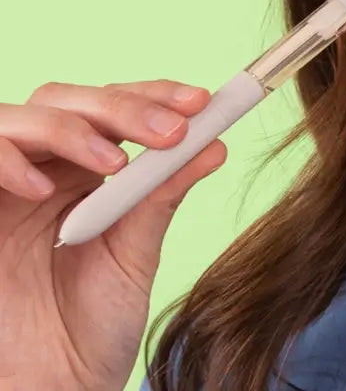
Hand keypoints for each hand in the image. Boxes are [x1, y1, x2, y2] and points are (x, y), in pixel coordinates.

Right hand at [0, 79, 226, 390]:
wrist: (52, 389)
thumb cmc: (91, 326)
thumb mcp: (135, 252)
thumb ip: (163, 195)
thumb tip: (214, 144)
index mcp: (88, 172)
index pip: (116, 107)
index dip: (155, 95)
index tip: (200, 102)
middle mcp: (45, 170)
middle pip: (71, 100)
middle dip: (124, 105)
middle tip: (171, 129)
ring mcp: (6, 188)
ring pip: (24, 117)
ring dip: (72, 128)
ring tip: (114, 162)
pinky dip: (7, 161)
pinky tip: (43, 190)